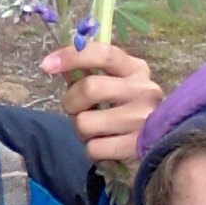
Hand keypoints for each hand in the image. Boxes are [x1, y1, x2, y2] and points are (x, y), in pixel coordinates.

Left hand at [40, 42, 162, 171]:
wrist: (158, 151)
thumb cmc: (124, 113)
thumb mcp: (111, 88)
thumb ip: (86, 75)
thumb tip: (55, 63)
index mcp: (136, 70)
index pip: (103, 54)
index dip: (72, 56)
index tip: (47, 64)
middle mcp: (144, 91)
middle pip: (90, 88)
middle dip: (71, 102)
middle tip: (77, 111)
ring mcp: (143, 120)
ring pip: (85, 123)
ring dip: (81, 131)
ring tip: (96, 132)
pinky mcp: (137, 148)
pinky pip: (93, 148)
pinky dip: (92, 151)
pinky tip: (106, 148)